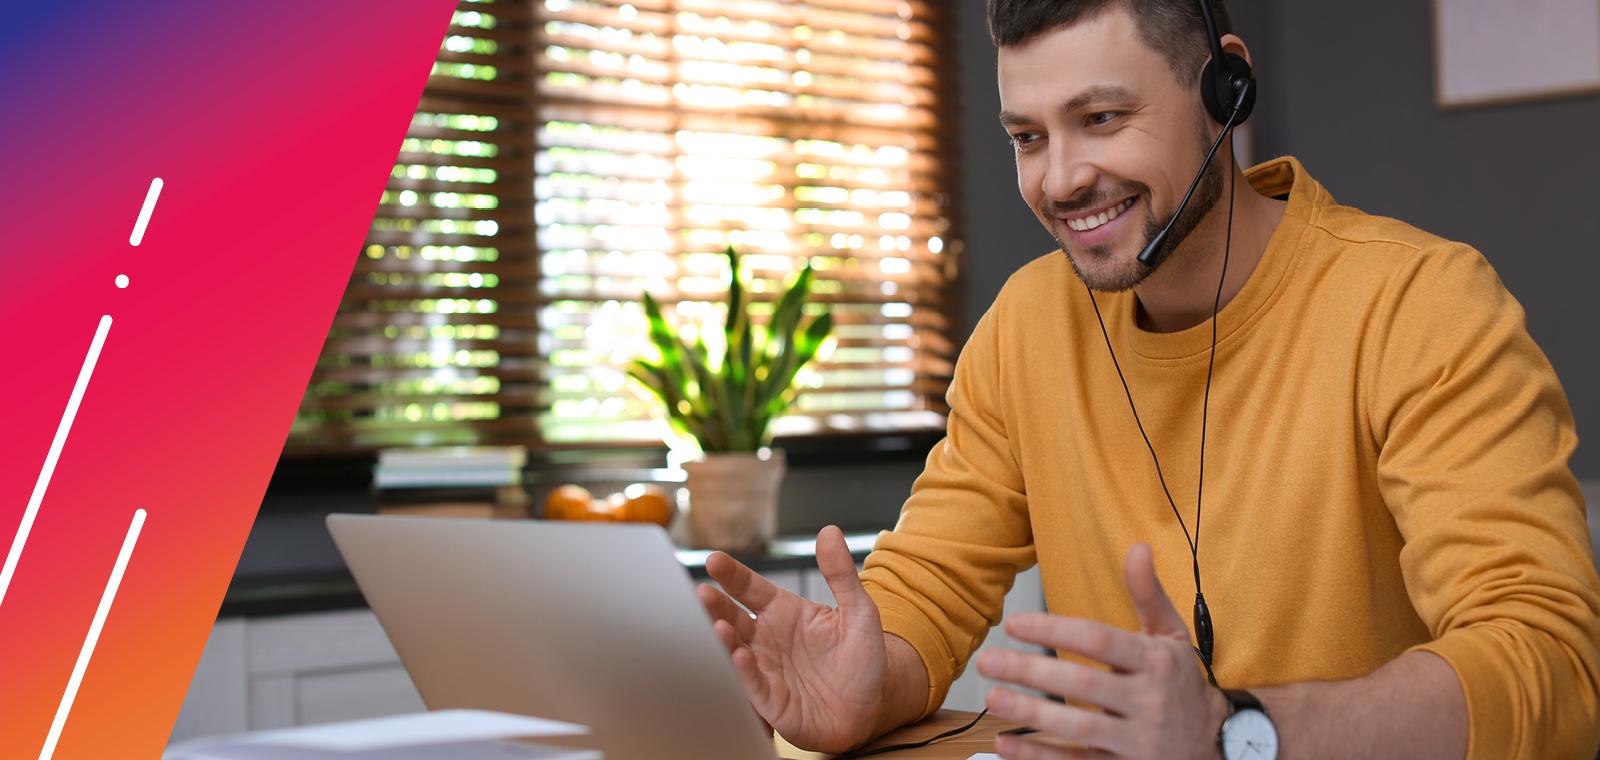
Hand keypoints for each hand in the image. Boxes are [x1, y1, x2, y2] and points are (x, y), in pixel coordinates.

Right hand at [697, 525, 888, 752]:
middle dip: (715, 606)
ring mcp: (765, 669)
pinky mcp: (770, 701)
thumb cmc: (863, 659)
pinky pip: (753, 685)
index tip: (715, 560)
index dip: (732, 575)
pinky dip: (744, 672)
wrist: (872, 707)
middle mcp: (767, 639)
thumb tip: (830, 532)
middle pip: (733, 617)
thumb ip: (842, 574)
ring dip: (723, 638)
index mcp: (784, 612)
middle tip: (702, 593)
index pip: (750, 588)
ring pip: (734, 650)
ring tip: (718, 624)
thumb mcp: (859, 612)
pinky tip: (740, 656)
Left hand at [976, 544, 1229, 758]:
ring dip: (1031, 714)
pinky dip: (1039, 757)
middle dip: (1031, 671)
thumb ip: (1149, 594)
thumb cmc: (1180, 682)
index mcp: (1157, 662)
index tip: (1013, 623)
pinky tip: (1005, 743)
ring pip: (1080, 728)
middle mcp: (1150, 701)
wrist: (1217, 743)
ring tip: (992, 697)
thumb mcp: (1172, 635)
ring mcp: (1139, 741)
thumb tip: (1138, 547)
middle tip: (987, 661)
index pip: (1100, 640)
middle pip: (1083, 684)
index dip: (1054, 629)